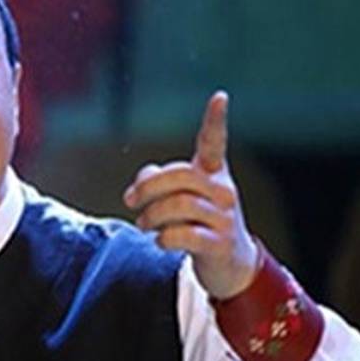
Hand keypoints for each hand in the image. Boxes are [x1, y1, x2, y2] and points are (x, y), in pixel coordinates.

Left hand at [122, 91, 258, 299]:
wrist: (230, 265)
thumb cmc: (199, 224)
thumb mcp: (179, 200)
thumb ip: (157, 182)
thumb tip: (144, 177)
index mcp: (213, 174)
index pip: (214, 143)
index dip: (216, 120)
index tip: (220, 96)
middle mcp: (223, 191)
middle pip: (181, 176)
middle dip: (147, 188)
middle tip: (129, 201)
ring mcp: (225, 218)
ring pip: (179, 205)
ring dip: (151, 216)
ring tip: (143, 225)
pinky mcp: (220, 244)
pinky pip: (183, 235)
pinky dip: (163, 238)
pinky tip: (160, 241)